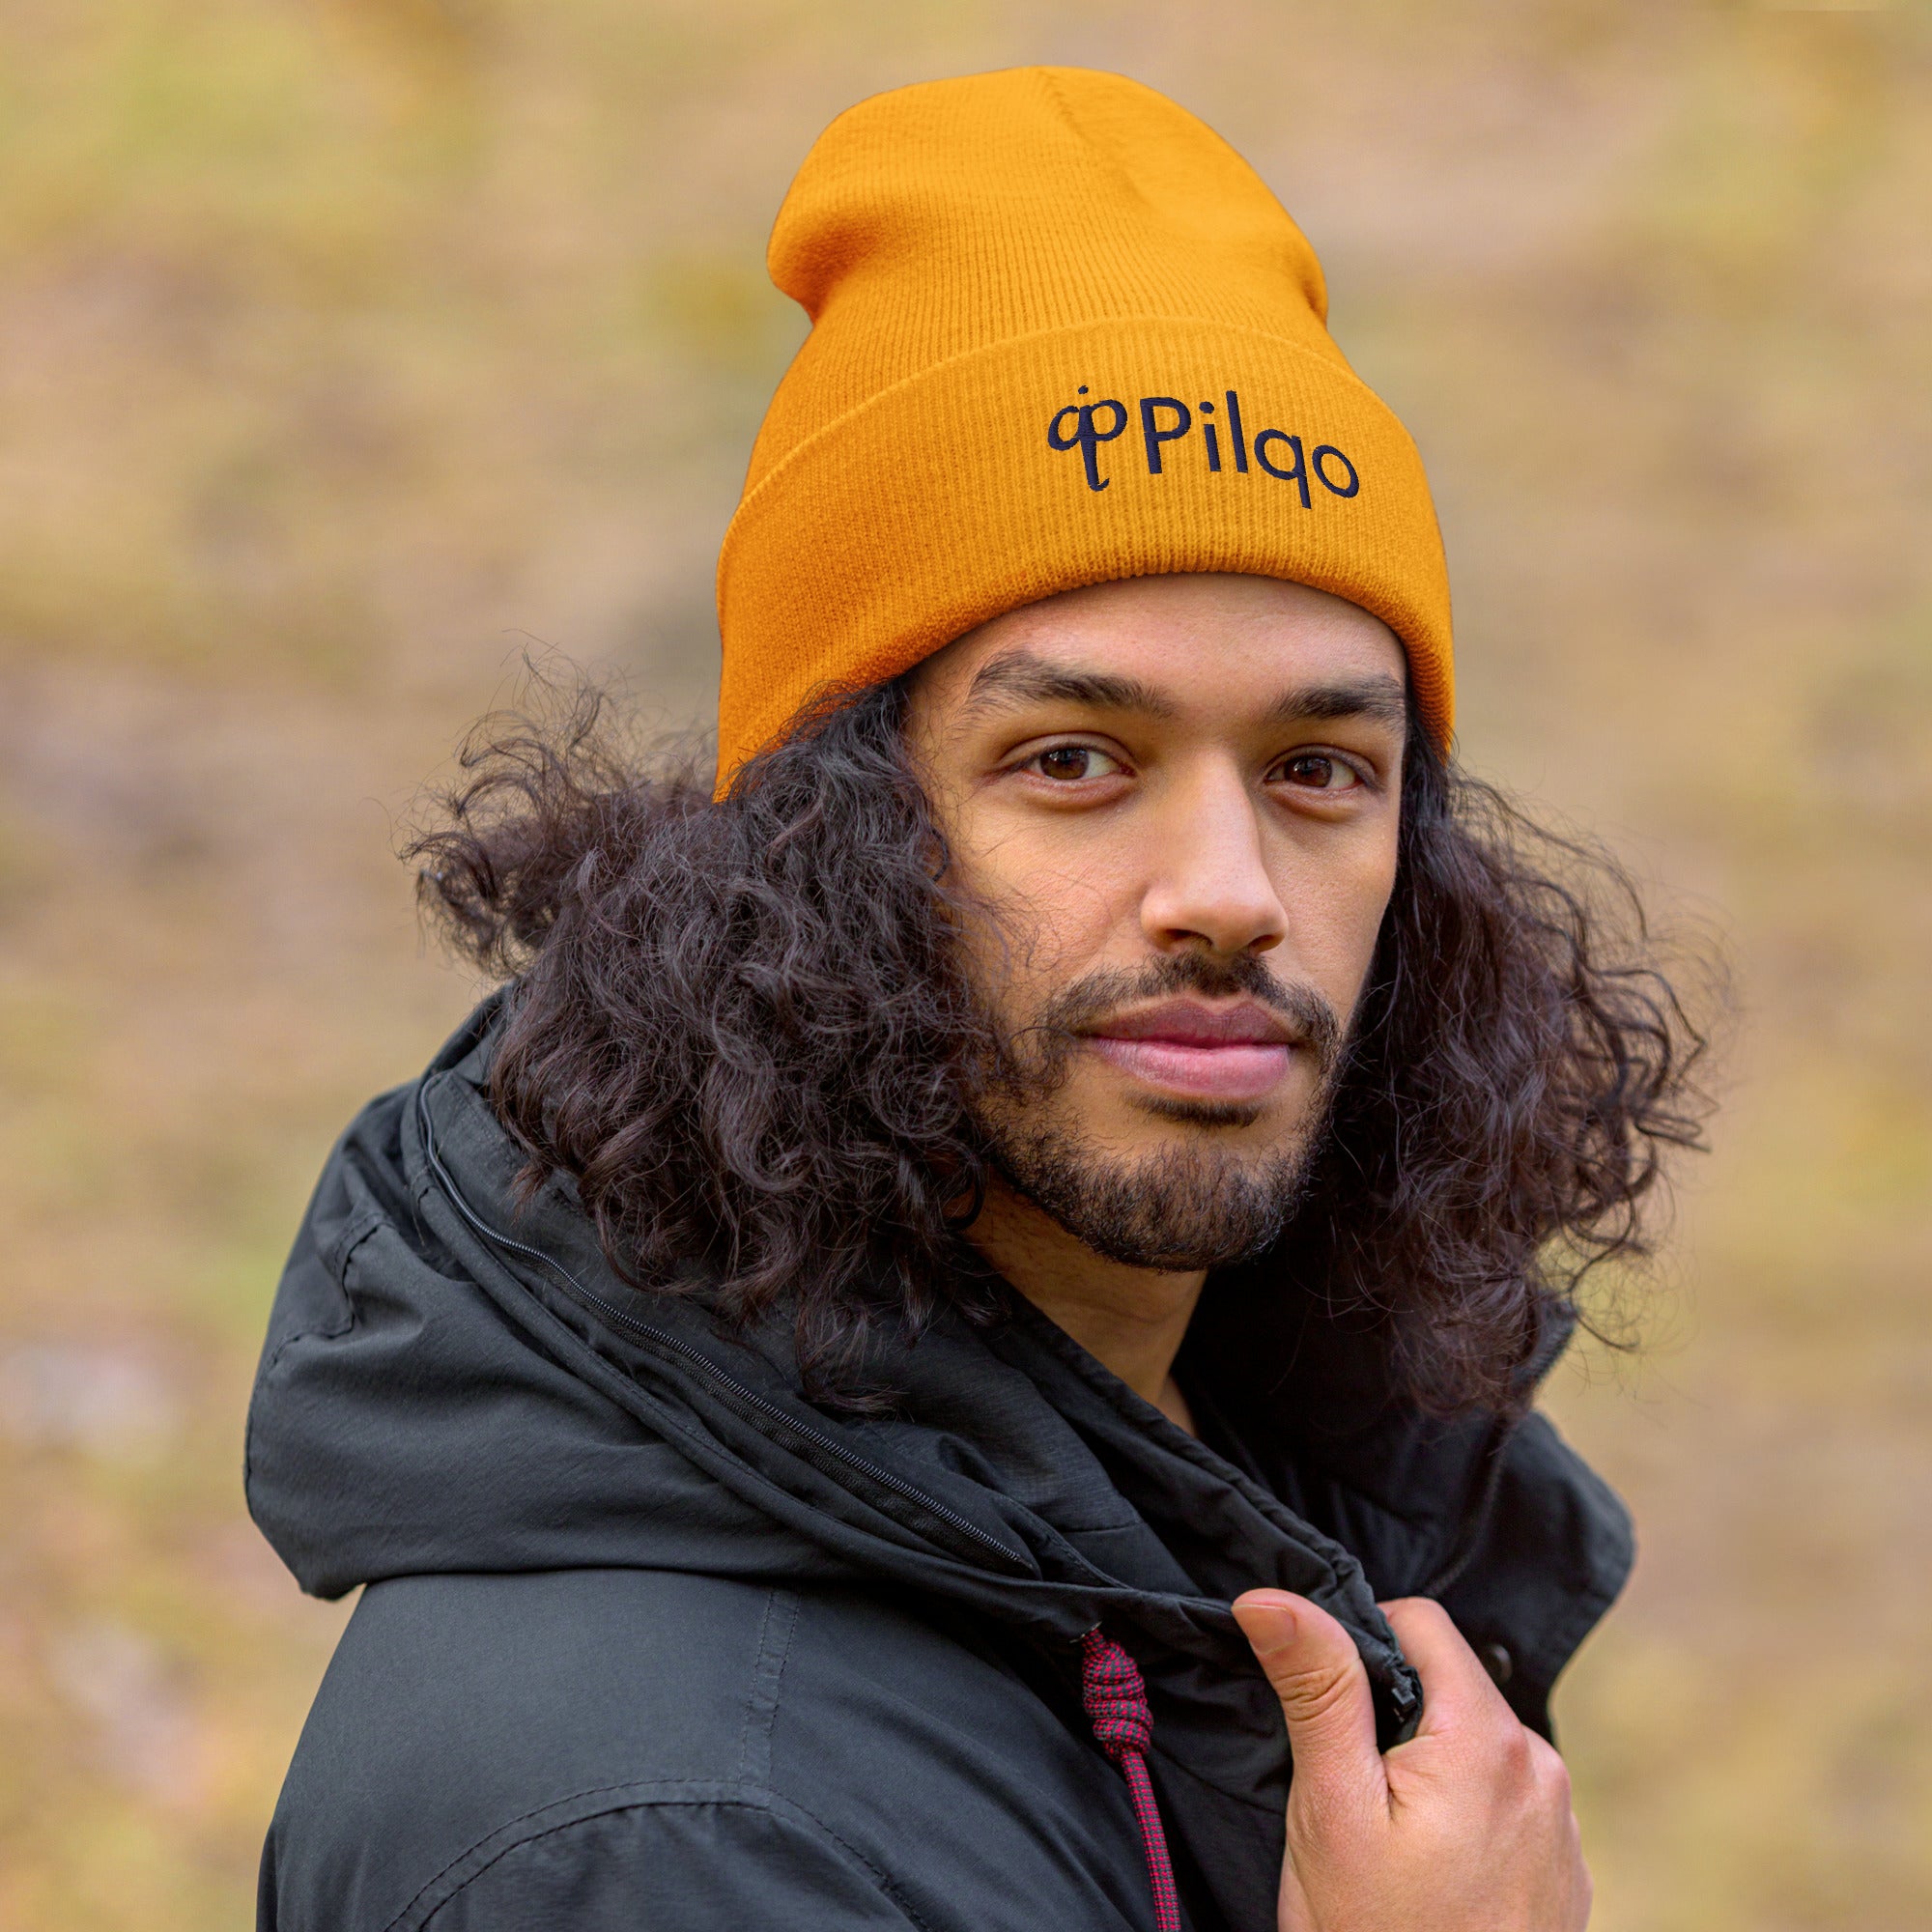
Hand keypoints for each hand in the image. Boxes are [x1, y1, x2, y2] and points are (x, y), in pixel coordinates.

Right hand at [1232, 1591, 1589, 1931]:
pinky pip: (1504, 1801)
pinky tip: (1428, 1876)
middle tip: (1347, 1791)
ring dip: (1428, 1765)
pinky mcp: (1564, 1872)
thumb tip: (1271, 1595)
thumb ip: (1317, 1688)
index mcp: (1489, 1739)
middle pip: (1449, 1684)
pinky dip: (1462, 1814)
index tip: (1324, 1709)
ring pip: (1474, 1744)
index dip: (1359, 1643)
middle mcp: (1543, 1769)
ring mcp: (1562, 1826)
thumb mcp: (1330, 1808)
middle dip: (1392, 1714)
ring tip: (1386, 1843)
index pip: (1421, 1622)